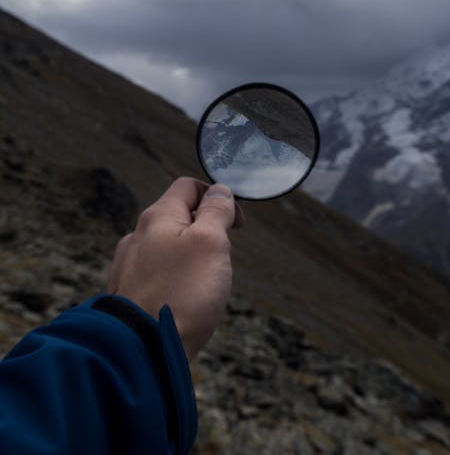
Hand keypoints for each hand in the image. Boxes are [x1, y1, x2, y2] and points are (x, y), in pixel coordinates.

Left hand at [107, 177, 243, 358]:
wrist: (139, 350)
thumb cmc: (181, 293)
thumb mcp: (210, 243)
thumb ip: (216, 212)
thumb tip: (219, 190)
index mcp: (158, 216)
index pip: (188, 186)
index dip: (217, 196)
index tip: (236, 224)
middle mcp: (137, 235)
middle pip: (178, 217)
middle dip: (206, 233)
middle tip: (220, 261)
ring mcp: (128, 264)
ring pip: (167, 247)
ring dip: (190, 258)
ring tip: (201, 287)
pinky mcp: (126, 292)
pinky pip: (156, 274)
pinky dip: (174, 280)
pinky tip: (180, 303)